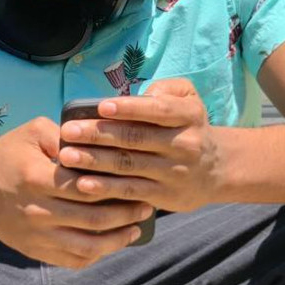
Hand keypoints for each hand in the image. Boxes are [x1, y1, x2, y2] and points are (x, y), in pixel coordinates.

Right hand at [0, 118, 153, 268]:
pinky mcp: (36, 251)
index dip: (117, 186)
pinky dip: (97, 254)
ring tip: (136, 228)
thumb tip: (97, 143)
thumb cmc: (8, 154)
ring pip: (87, 246)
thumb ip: (65, 134)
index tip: (137, 180)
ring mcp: (37, 236)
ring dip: (117, 239)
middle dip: (125, 213)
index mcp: (37, 178)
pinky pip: (73, 259)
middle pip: (92, 219)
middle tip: (146, 205)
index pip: (86, 187)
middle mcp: (38, 211)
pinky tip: (112, 242)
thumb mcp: (31, 131)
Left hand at [59, 79, 222, 212]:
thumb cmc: (189, 126)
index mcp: (187, 115)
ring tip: (67, 156)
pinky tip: (83, 184)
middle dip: (98, 134)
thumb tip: (140, 95)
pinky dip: (106, 189)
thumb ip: (167, 88)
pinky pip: (131, 191)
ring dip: (94, 161)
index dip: (129, 109)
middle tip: (69, 131)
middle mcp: (183, 144)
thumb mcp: (189, 99)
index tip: (101, 106)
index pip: (158, 110)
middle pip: (135, 138)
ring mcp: (174, 172)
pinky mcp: (165, 196)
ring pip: (129, 165)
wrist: (217, 169)